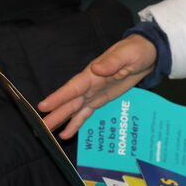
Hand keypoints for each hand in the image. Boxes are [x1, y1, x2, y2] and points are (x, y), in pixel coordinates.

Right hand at [38, 34, 156, 138]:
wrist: (145, 55)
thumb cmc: (134, 51)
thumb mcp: (126, 55)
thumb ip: (112, 62)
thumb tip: (96, 68)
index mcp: (92, 74)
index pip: (73, 87)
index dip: (59, 97)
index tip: (44, 106)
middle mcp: (88, 85)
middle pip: (69, 101)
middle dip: (55, 114)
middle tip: (40, 128)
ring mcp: (93, 93)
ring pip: (73, 108)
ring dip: (61, 120)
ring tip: (47, 133)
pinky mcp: (100, 100)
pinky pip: (86, 112)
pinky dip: (76, 123)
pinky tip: (67, 134)